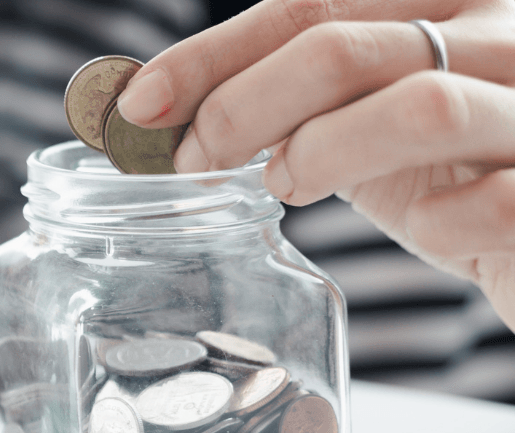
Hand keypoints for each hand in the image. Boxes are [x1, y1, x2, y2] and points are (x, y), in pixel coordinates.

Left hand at [115, 0, 514, 326]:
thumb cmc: (457, 170)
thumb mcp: (367, 113)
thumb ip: (294, 97)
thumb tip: (159, 105)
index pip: (312, 2)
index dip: (213, 54)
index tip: (139, 104)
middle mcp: (509, 36)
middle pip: (344, 47)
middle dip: (243, 105)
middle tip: (196, 159)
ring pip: (420, 107)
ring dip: (323, 152)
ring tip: (290, 183)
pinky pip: (492, 200)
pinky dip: (436, 220)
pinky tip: (422, 226)